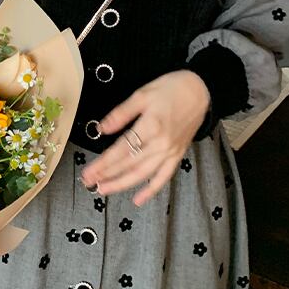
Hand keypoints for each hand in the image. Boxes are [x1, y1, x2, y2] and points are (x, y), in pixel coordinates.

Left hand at [79, 70, 211, 206]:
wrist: (201, 91)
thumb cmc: (171, 88)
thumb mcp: (143, 94)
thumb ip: (122, 113)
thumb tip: (102, 128)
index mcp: (150, 126)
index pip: (121, 150)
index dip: (103, 163)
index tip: (88, 171)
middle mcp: (160, 143)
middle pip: (129, 164)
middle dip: (107, 175)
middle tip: (88, 183)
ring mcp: (170, 151)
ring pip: (143, 174)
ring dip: (122, 184)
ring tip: (104, 190)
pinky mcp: (178, 155)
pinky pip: (164, 177)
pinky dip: (151, 190)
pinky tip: (138, 199)